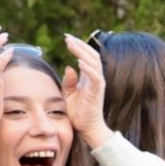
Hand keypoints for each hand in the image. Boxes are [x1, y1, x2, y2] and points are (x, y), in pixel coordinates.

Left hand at [60, 35, 110, 149]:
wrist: (87, 128)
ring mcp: (98, 84)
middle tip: (67, 37)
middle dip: (80, 44)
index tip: (67, 38)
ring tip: (71, 44)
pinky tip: (79, 62)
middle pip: (92, 55)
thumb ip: (68, 81)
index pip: (87, 56)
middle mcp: (95, 78)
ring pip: (94, 62)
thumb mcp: (68, 93)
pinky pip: (95, 77)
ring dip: (82, 52)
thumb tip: (68, 67)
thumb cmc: (78, 112)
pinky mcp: (97, 92)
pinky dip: (88, 68)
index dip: (78, 46)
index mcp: (88, 77)